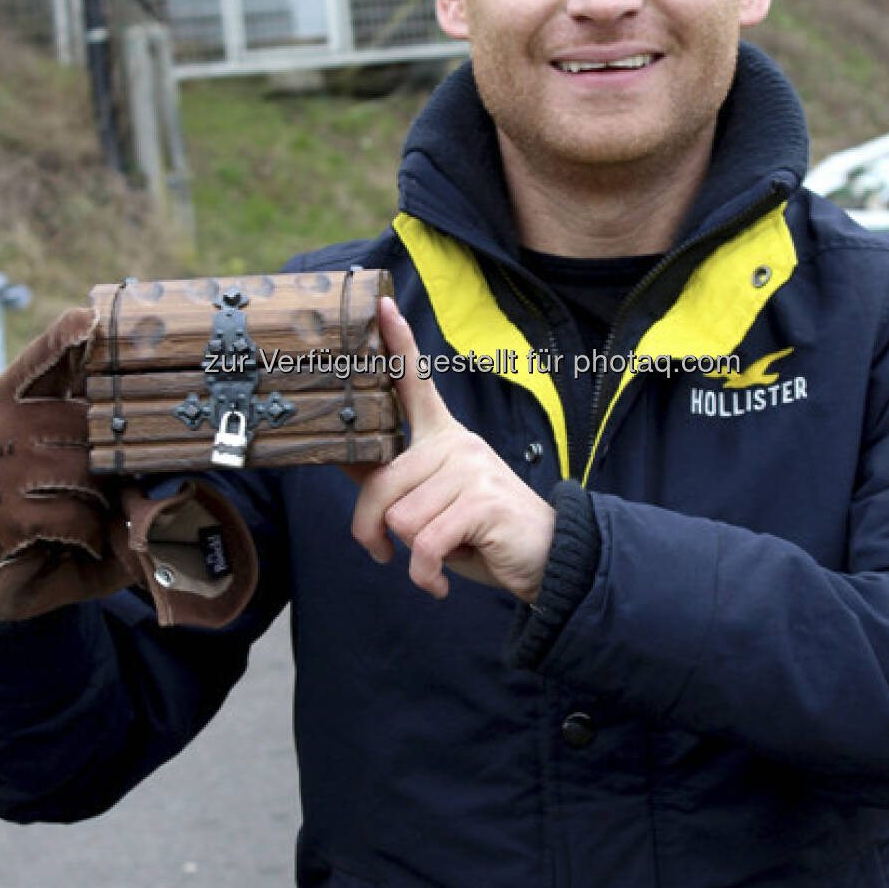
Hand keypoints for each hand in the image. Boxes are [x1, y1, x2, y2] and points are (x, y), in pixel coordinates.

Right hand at [0, 306, 132, 620]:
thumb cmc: (29, 479)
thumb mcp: (42, 433)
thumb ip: (73, 401)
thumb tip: (120, 369)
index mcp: (7, 396)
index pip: (41, 358)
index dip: (66, 338)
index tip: (89, 319)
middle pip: (86, 425)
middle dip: (108, 454)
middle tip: (107, 477)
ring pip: (84, 471)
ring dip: (100, 496)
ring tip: (89, 507)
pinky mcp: (1, 514)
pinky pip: (72, 515)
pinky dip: (87, 530)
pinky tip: (78, 534)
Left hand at [345, 298, 555, 601]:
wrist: (547, 560)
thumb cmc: (482, 533)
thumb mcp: (431, 504)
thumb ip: (392, 480)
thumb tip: (341, 459)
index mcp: (444, 438)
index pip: (416, 384)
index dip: (398, 345)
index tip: (382, 307)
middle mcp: (457, 444)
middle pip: (380, 484)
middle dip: (371, 530)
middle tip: (384, 552)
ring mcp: (472, 469)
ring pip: (399, 517)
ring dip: (408, 555)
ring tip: (437, 556)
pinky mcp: (482, 501)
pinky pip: (424, 543)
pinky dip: (425, 574)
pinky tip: (439, 581)